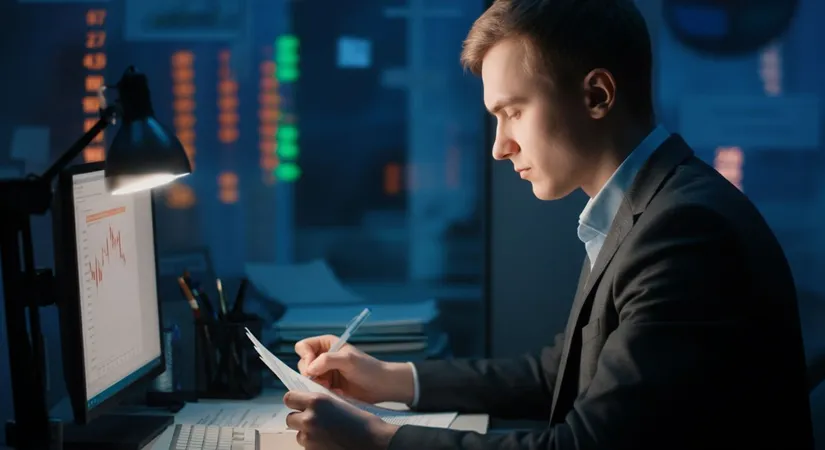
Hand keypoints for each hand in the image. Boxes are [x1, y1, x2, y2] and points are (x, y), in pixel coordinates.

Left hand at [284, 391, 398, 449]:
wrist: (375, 442)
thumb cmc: (363, 423)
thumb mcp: (341, 403)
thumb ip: (322, 403)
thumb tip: (309, 404)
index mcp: (317, 401)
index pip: (289, 398)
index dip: (294, 401)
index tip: (299, 404)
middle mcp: (309, 418)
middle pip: (290, 418)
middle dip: (299, 419)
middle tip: (314, 421)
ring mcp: (310, 438)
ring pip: (299, 435)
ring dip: (307, 434)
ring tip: (326, 434)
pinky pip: (307, 447)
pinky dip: (315, 446)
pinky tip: (330, 443)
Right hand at [295, 335, 413, 403]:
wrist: (381, 386)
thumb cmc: (367, 368)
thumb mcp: (348, 360)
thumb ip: (327, 360)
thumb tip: (309, 370)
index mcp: (326, 344)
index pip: (303, 347)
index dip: (305, 357)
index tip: (312, 369)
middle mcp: (322, 356)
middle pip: (302, 364)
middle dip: (311, 374)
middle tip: (325, 381)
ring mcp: (324, 372)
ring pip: (307, 379)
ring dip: (316, 385)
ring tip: (331, 388)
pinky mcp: (328, 386)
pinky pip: (315, 389)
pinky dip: (322, 392)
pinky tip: (336, 393)